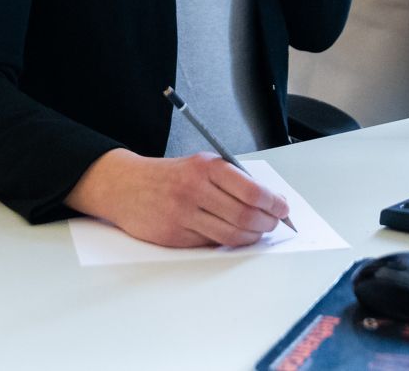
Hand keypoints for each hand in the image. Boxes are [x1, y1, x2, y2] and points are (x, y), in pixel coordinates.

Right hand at [65, 149, 290, 247]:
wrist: (125, 186)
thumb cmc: (169, 175)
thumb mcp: (200, 164)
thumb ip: (232, 179)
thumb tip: (269, 200)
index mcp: (206, 167)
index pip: (251, 190)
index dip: (273, 203)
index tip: (283, 208)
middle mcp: (195, 189)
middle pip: (245, 215)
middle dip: (267, 223)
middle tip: (273, 223)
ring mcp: (183, 214)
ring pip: (231, 234)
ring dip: (252, 237)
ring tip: (257, 232)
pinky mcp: (174, 236)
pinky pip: (211, 243)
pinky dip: (227, 242)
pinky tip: (232, 236)